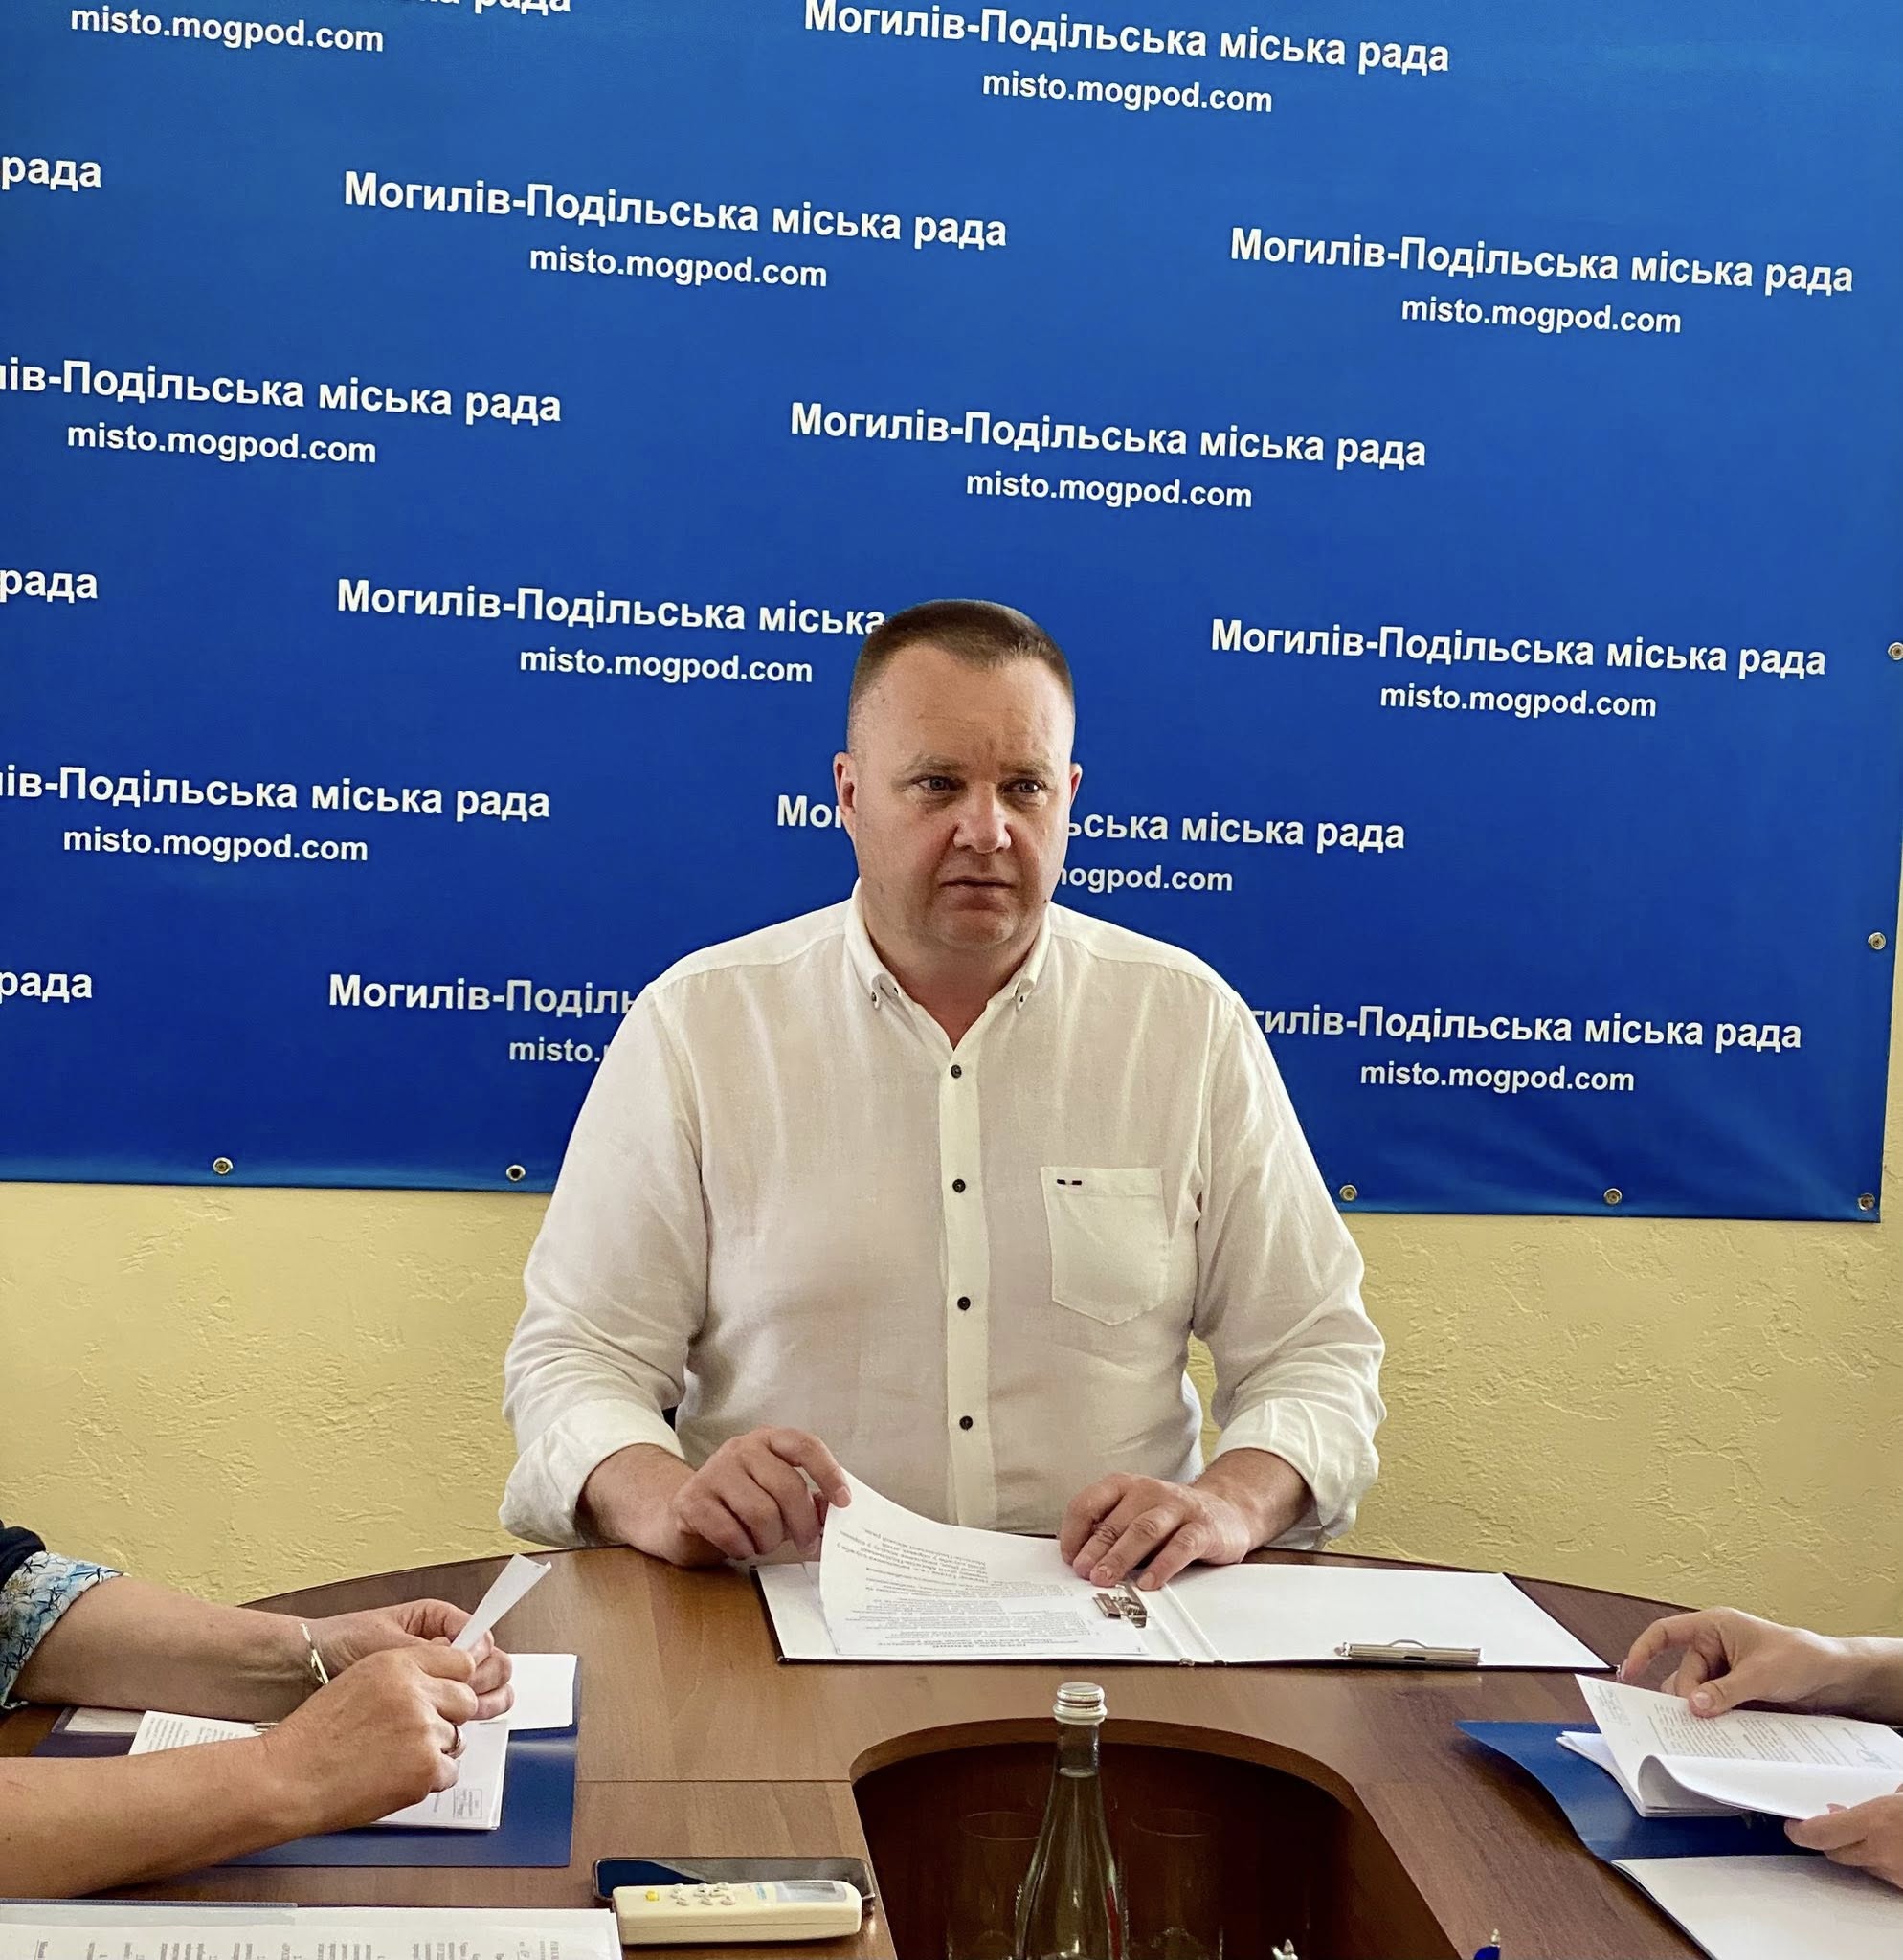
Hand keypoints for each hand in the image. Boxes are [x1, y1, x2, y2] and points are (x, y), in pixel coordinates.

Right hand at [261, 1645, 479, 1832]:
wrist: (289, 1778)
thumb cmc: (315, 1736)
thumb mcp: (360, 1681)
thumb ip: (404, 1676)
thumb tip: (441, 1685)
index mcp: (399, 1664)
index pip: (460, 1662)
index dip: (453, 1683)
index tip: (446, 1696)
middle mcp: (416, 1692)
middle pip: (465, 1701)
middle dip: (447, 1718)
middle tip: (415, 1735)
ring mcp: (423, 1731)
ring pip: (456, 1739)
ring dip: (432, 1752)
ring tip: (391, 1760)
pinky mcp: (426, 1768)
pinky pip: (449, 1773)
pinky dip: (427, 1780)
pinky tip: (394, 1779)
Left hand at [307, 1600, 513, 1720]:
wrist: (298, 1673)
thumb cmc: (337, 1643)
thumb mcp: (388, 1640)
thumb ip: (432, 1650)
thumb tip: (474, 1652)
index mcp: (437, 1623)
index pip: (481, 1637)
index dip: (481, 1656)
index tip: (471, 1671)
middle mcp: (439, 1654)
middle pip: (486, 1668)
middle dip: (485, 1684)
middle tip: (469, 1699)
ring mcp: (430, 1684)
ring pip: (474, 1696)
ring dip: (474, 1707)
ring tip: (462, 1717)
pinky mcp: (418, 1713)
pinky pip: (449, 1718)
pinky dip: (454, 1726)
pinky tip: (444, 1732)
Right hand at [663, 1428, 850, 1562]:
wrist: (681, 1514)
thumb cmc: (738, 1505)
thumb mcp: (776, 1497)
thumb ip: (806, 1502)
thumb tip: (833, 1513)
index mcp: (767, 1441)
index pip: (804, 1445)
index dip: (829, 1472)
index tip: (844, 1501)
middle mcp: (740, 1449)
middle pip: (787, 1486)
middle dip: (802, 1523)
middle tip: (806, 1543)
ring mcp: (713, 1472)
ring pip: (761, 1513)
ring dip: (769, 1540)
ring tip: (763, 1543)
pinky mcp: (692, 1501)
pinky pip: (730, 1532)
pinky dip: (743, 1548)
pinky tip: (741, 1547)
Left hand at [1060, 1474, 1255, 1591]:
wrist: (1225, 1511)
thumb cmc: (1171, 1519)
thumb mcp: (1135, 1516)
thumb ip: (1109, 1531)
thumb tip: (1077, 1560)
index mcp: (1125, 1486)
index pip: (1089, 1503)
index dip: (1074, 1531)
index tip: (1068, 1557)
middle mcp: (1149, 1491)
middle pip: (1115, 1520)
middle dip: (1095, 1549)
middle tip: (1083, 1572)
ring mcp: (1177, 1507)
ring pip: (1144, 1530)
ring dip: (1121, 1556)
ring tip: (1106, 1579)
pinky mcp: (1202, 1527)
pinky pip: (1181, 1546)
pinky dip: (1163, 1565)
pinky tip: (1149, 1582)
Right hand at [1619, 1607, 1856, 1715]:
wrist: (1836, 1679)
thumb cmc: (1801, 1658)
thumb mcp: (1761, 1675)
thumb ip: (1725, 1691)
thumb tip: (1694, 1707)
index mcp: (1714, 1627)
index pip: (1666, 1634)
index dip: (1643, 1650)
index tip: (1629, 1674)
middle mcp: (1714, 1648)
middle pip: (1682, 1675)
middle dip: (1684, 1698)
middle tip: (1686, 1722)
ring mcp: (1724, 1672)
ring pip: (1696, 1694)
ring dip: (1699, 1711)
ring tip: (1700, 1732)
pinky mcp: (1735, 1694)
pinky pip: (1714, 1707)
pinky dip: (1713, 1720)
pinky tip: (1716, 1734)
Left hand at [1787, 1792, 1902, 1887]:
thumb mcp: (1901, 1798)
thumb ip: (1871, 1804)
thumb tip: (1842, 1811)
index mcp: (1875, 1823)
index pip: (1820, 1834)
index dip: (1800, 1832)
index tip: (1792, 1826)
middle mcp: (1881, 1853)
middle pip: (1836, 1853)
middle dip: (1830, 1840)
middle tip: (1833, 1824)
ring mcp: (1896, 1876)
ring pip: (1862, 1866)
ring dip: (1859, 1853)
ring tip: (1877, 1835)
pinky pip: (1885, 1877)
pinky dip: (1883, 1864)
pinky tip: (1895, 1850)